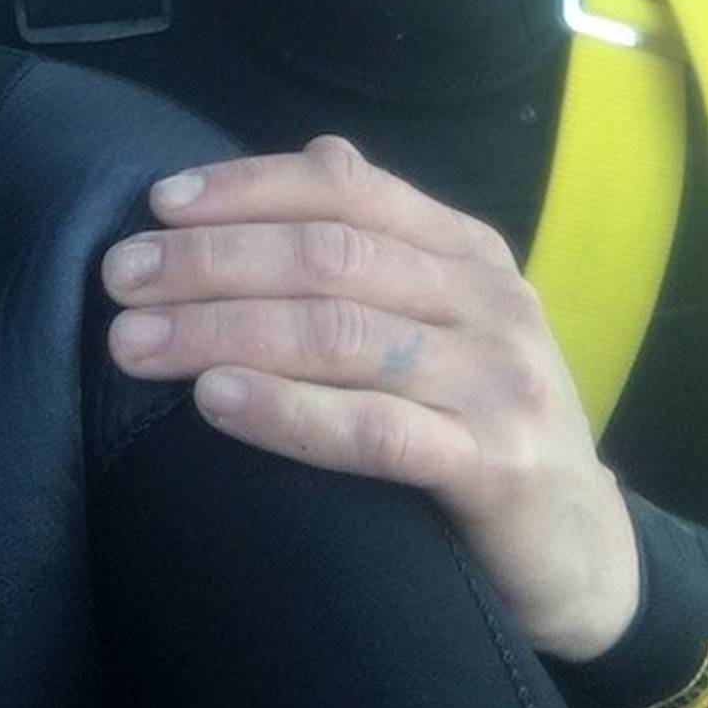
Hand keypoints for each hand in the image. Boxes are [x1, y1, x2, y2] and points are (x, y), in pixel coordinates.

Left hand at [102, 135, 640, 661]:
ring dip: (221, 330)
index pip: (345, 187)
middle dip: (210, 261)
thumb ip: (383, 239)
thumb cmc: (483, 418)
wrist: (586, 552)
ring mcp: (496, 381)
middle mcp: (487, 298)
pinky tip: (215, 400)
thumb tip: (314, 154)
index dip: (246, 186)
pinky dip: (285, 411)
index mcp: (465, 249)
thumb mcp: (446, 314)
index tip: (158, 204)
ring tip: (135, 343)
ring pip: (338, 333)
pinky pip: (374, 430)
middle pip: (327, 256)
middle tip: (121, 278)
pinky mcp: (495, 466)